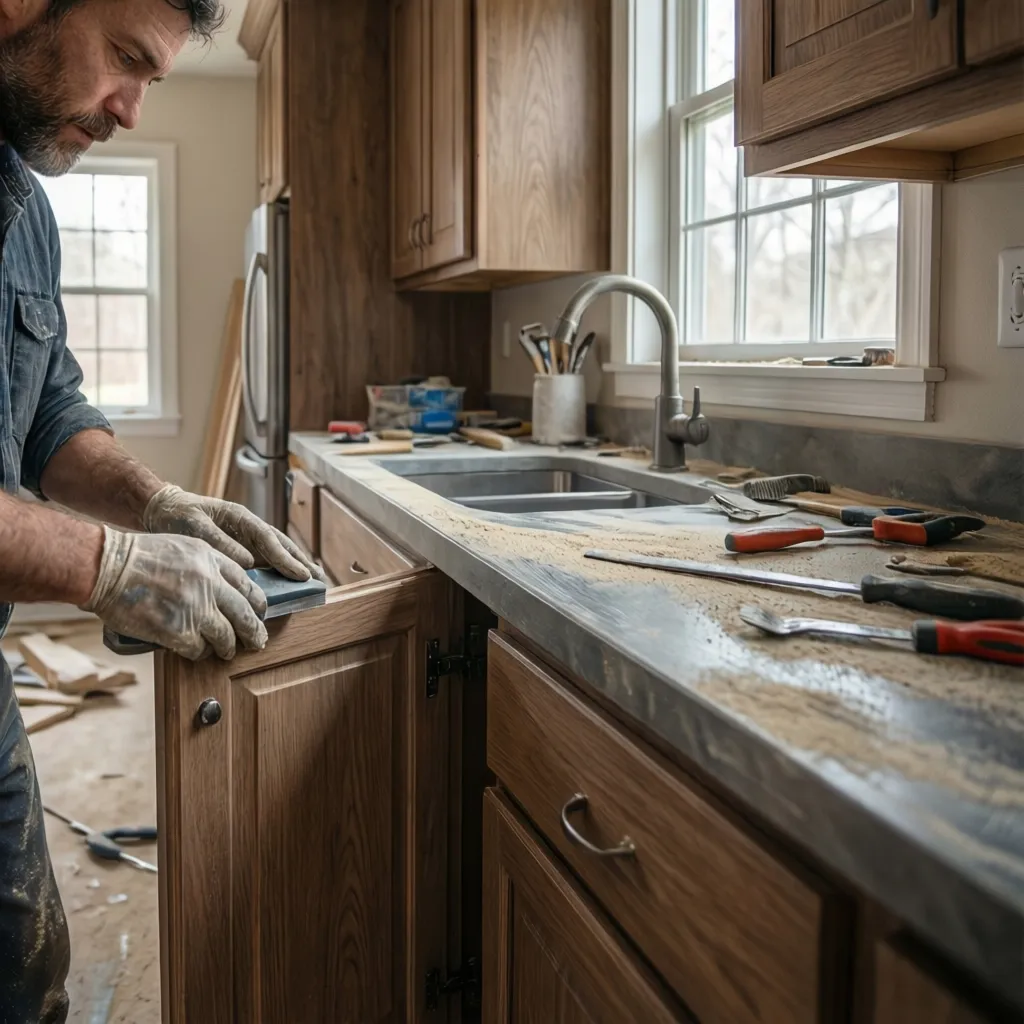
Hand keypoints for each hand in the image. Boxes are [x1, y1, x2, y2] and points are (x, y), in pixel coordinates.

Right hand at [81, 527, 268, 660]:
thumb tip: (229, 590)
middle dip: (255, 632)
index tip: (258, 613)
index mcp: (212, 560)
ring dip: (229, 647)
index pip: (249, 586)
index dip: (257, 604)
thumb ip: (210, 565)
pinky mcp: (178, 631)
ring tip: (227, 651)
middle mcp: (210, 583)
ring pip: (227, 636)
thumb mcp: (184, 547)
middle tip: (257, 641)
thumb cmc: (139, 557)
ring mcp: (195, 608)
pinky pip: (200, 649)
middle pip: (246, 614)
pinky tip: (199, 651)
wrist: (108, 567)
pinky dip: (202, 653)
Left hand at [142, 484, 325, 581]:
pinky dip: (278, 572)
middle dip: (300, 562)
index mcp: (241, 518)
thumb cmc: (178, 515)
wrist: (164, 510)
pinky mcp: (241, 549)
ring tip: (313, 583)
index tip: (301, 574)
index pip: (268, 540)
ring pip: (276, 553)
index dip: (286, 559)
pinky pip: (264, 561)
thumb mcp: (195, 526)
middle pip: (280, 545)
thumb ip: (220, 542)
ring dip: (294, 567)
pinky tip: (287, 584)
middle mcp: (249, 528)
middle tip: (319, 580)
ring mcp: (246, 538)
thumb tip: (248, 562)